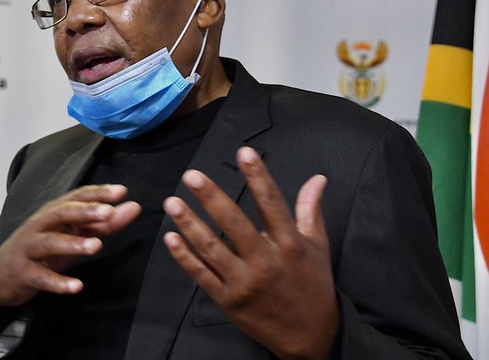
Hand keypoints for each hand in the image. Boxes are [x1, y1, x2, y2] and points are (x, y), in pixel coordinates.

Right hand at [0, 184, 140, 306]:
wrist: (1, 275)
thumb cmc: (42, 250)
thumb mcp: (73, 235)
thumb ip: (104, 223)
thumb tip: (133, 207)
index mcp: (54, 212)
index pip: (76, 197)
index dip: (98, 193)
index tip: (121, 192)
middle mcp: (40, 225)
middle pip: (62, 213)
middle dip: (85, 211)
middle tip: (108, 212)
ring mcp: (30, 248)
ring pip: (51, 242)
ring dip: (74, 243)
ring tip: (96, 246)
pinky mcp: (24, 273)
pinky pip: (42, 277)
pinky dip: (59, 282)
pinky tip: (77, 287)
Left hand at [163, 147, 338, 359]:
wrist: (310, 336)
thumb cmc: (313, 286)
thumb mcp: (318, 247)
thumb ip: (311, 210)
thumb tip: (317, 179)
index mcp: (290, 244)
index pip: (271, 203)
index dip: (258, 176)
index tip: (244, 152)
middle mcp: (266, 262)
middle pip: (234, 223)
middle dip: (211, 198)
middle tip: (192, 176)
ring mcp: (244, 282)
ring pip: (211, 249)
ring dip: (189, 224)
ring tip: (172, 203)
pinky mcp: (228, 300)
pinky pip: (202, 275)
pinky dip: (184, 257)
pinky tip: (171, 238)